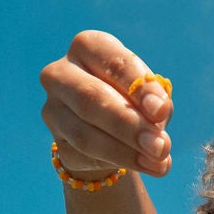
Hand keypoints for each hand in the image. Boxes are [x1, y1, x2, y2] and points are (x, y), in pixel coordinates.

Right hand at [39, 30, 174, 177]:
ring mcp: (52, 108)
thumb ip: (156, 103)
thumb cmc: (134, 100)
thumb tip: (157, 122)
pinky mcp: (55, 141)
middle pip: (91, 99)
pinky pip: (83, 156)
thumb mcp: (150, 95)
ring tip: (159, 163)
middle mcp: (61, 73)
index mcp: (88, 47)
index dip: (139, 88)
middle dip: (129, 126)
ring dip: (125, 152)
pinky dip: (115, 163)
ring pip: (84, 134)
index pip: (113, 64)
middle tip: (160, 146)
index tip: (161, 111)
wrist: (109, 130)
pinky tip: (142, 166)